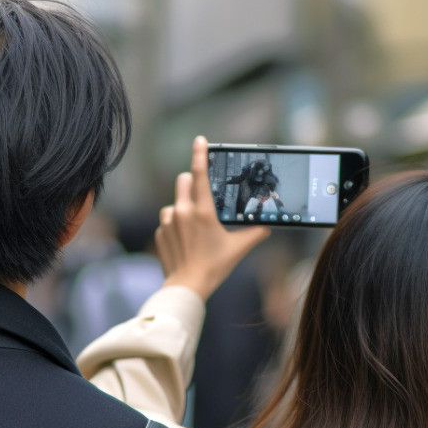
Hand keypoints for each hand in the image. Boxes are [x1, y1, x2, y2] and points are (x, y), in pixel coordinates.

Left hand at [157, 136, 269, 300]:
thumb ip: (255, 233)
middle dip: (192, 182)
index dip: (200, 154)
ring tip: (195, 227)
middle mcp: (182, 211)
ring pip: (175, 201)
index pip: (200, 174)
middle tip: (204, 196)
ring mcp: (167, 222)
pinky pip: (167, 219)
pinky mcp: (159, 232)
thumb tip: (267, 226)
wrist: (187, 287)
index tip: (200, 140)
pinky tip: (185, 239)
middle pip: (184, 180)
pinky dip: (176, 224)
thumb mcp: (238, 248)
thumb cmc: (214, 267)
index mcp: (202, 211)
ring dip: (184, 206)